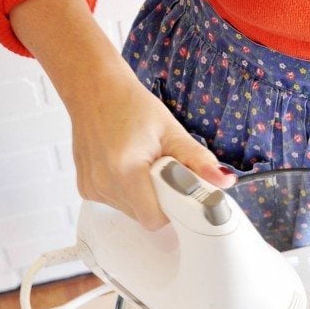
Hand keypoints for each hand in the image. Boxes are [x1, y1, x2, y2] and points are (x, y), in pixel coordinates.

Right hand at [68, 67, 234, 229]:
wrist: (94, 90)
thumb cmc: (131, 106)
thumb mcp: (171, 130)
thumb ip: (198, 160)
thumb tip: (223, 181)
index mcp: (126, 169)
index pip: (155, 218)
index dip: (172, 209)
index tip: (180, 192)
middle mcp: (104, 182)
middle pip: (145, 216)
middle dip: (160, 200)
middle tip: (161, 172)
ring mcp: (93, 188)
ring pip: (132, 212)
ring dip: (144, 197)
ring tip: (142, 165)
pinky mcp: (86, 189)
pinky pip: (117, 205)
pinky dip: (128, 193)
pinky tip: (126, 167)